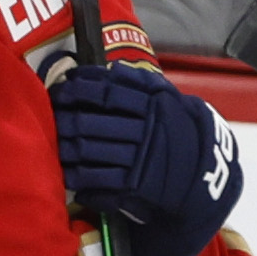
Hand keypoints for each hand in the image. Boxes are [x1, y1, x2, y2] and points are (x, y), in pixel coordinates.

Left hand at [55, 62, 239, 255]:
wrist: (203, 176)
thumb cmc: (177, 134)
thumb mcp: (170, 103)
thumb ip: (142, 85)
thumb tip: (112, 69)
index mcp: (152, 106)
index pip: (108, 93)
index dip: (81, 89)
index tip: (63, 87)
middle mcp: (143, 131)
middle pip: (91, 122)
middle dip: (65, 120)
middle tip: (52, 117)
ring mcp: (137, 159)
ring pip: (88, 151)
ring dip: (65, 148)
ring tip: (56, 144)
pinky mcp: (133, 186)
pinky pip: (96, 180)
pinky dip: (78, 177)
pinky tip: (69, 174)